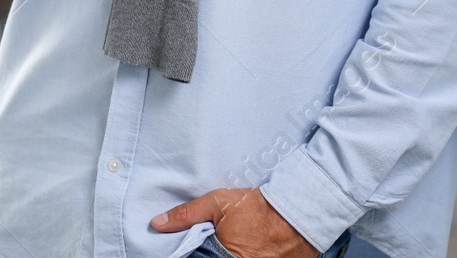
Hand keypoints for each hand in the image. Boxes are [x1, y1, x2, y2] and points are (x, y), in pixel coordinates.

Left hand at [152, 189, 316, 257]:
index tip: (191, 249)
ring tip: (236, 243)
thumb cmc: (258, 207)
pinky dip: (247, 255)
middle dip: (210, 254)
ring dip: (226, 254)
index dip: (194, 253)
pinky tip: (247, 247)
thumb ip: (186, 214)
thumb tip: (157, 224)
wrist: (299, 212)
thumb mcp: (218, 203)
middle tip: (219, 242)